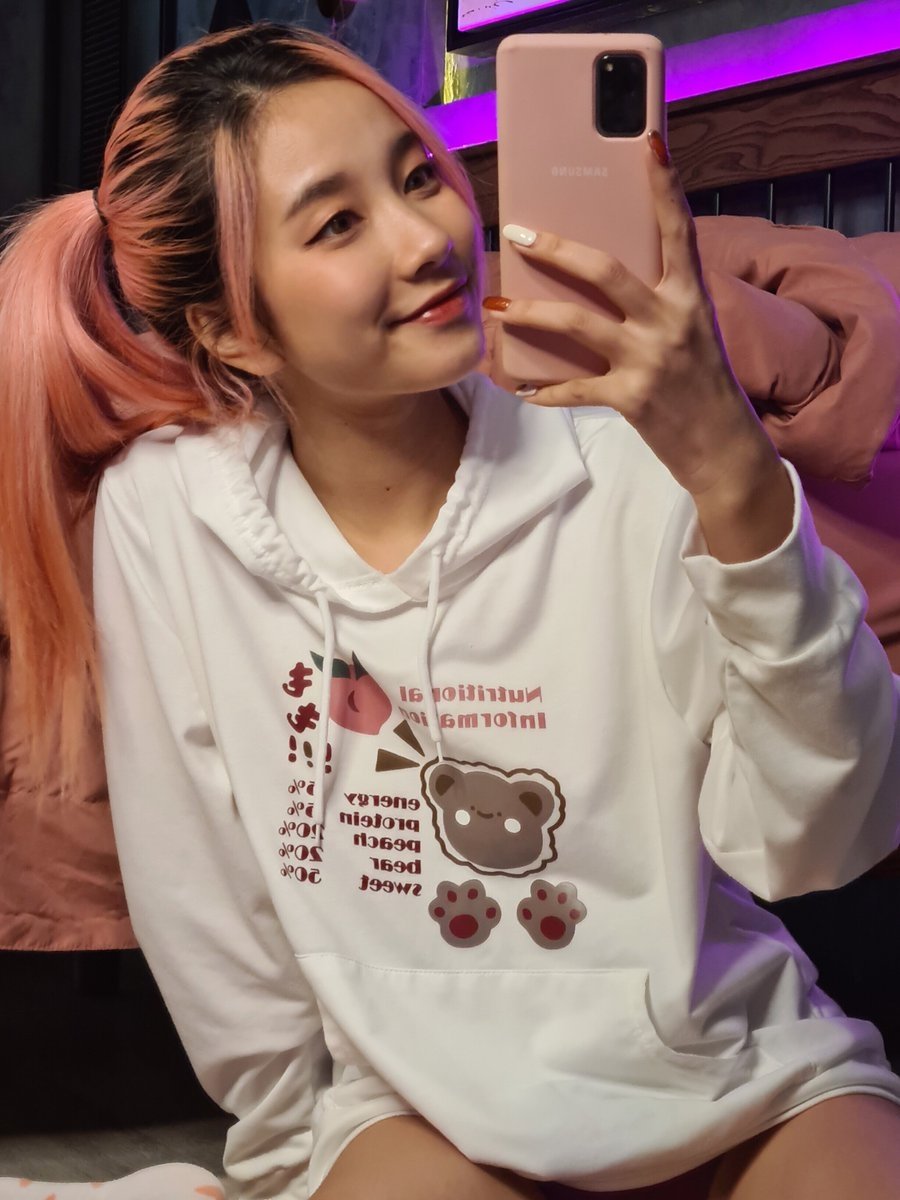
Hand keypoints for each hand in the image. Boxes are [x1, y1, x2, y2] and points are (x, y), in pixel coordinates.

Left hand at [483, 131, 793, 561]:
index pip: (678, 230)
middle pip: (604, 270)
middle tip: (519, 234)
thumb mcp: (693, 333)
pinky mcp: (631, 398)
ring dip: (528, 314)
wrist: (725, 451)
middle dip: (555, 250)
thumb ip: (657, 301)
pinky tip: (521, 388)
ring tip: (495, 309)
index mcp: (690, 297)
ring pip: (575, 324)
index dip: (664, 186)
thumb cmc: (703, 386)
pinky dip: (544, 391)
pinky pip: (573, 390)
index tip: (650, 143)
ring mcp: (649, 359)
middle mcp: (671, 321)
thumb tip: (598, 277)